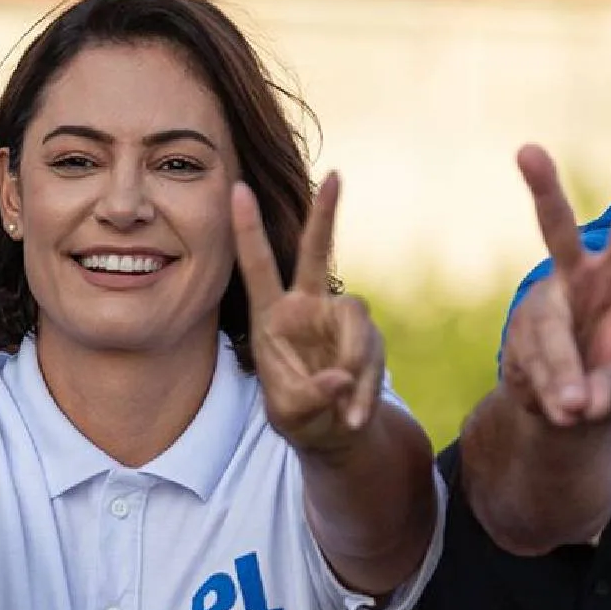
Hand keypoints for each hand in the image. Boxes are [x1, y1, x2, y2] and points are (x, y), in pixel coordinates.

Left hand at [233, 172, 382, 453]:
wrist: (334, 433)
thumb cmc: (300, 416)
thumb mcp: (291, 414)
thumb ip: (312, 395)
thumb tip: (343, 375)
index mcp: (271, 317)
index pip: (258, 267)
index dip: (247, 230)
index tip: (238, 189)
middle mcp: (307, 308)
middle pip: (316, 254)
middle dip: (326, 214)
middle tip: (336, 176)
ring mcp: (340, 320)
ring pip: (358, 326)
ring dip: (356, 367)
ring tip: (344, 412)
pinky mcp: (368, 337)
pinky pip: (372, 359)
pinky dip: (364, 393)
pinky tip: (352, 418)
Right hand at [501, 146, 610, 427]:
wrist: (570, 405)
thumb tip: (581, 402)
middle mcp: (576, 279)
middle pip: (556, 230)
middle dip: (543, 190)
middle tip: (527, 150)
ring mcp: (541, 305)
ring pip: (546, 330)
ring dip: (559, 373)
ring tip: (574, 409)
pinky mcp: (516, 336)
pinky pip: (529, 365)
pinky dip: (546, 392)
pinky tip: (559, 409)